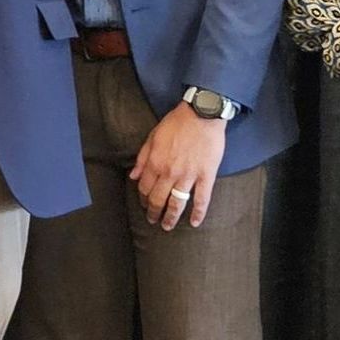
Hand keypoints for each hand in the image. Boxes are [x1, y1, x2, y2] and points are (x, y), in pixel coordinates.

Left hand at [130, 103, 226, 229]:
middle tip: (153, 220)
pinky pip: (202, 199)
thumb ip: (142, 158)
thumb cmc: (177, 123)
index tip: (144, 205)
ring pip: (177, 203)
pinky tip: (195, 223)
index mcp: (155, 163)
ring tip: (168, 226)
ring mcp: (189, 176)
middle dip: (154, 213)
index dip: (142, 199)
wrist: (202, 114)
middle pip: (158, 199)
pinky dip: (198, 213)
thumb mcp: (153, 136)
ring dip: (171, 217)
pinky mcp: (206, 175)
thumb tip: (133, 176)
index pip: (144, 188)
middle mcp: (170, 173)